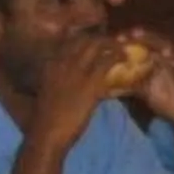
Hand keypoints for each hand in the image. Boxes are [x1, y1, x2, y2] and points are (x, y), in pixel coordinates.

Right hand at [33, 29, 120, 145]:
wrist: (47, 134)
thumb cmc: (48, 118)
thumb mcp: (50, 92)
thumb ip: (60, 80)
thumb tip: (73, 78)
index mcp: (51, 64)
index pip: (69, 42)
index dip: (85, 40)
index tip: (97, 42)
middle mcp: (61, 62)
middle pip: (84, 40)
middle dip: (101, 39)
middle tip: (115, 43)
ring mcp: (74, 71)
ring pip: (96, 46)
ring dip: (112, 44)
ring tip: (124, 49)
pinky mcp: (88, 84)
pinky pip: (106, 63)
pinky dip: (117, 58)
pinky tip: (125, 59)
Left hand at [126, 31, 173, 129]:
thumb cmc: (169, 103)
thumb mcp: (145, 91)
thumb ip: (131, 82)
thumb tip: (108, 80)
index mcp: (161, 60)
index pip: (146, 45)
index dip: (132, 41)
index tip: (117, 39)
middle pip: (157, 42)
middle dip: (142, 37)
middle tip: (128, 34)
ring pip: (171, 47)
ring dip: (157, 42)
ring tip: (144, 37)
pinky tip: (166, 53)